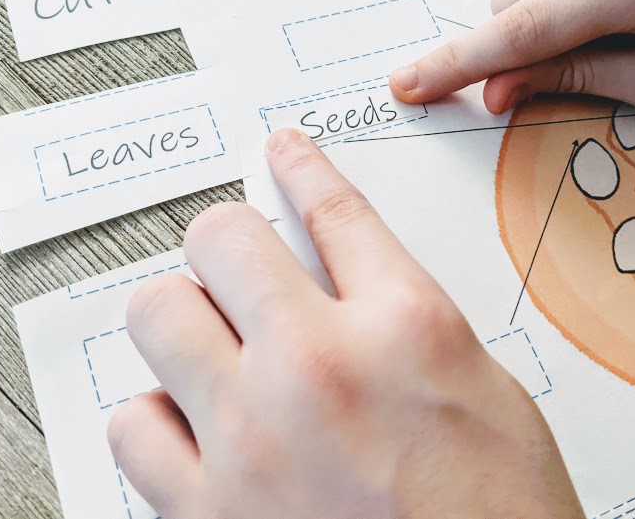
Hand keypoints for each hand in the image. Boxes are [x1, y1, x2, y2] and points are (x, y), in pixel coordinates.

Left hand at [108, 127, 582, 518]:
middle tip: (240, 265)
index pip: (335, 208)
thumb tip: (349, 279)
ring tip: (217, 347)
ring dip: (188, 321)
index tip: (282, 153)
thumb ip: (408, 320)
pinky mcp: (207, 512)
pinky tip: (199, 426)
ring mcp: (254, 440)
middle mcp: (323, 369)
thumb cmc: (500, 516)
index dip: (302, 169)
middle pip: (222, 238)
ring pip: (158, 314)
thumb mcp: (486, 391)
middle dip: (230, 242)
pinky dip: (161, 416)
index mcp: (409, 329)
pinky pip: (134, 424)